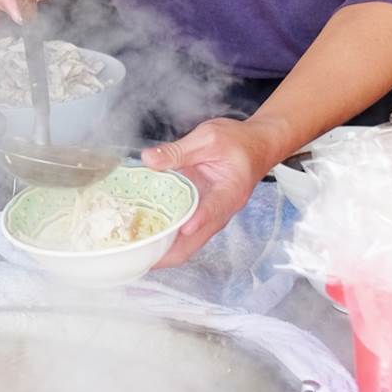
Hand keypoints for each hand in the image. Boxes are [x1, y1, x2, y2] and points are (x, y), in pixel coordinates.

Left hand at [140, 116, 282, 268]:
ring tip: (135, 250)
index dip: (197, 221)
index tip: (183, 229)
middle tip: (138, 253)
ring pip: (186, 245)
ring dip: (162, 249)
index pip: (212, 210)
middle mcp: (221, 212)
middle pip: (194, 243)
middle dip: (166, 252)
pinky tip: (144, 235)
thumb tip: (149, 159)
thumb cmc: (237, 142)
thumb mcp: (208, 138)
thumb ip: (178, 151)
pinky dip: (164, 238)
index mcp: (229, 192)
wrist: (256, 146)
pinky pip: (183, 236)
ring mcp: (211, 218)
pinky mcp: (202, 216)